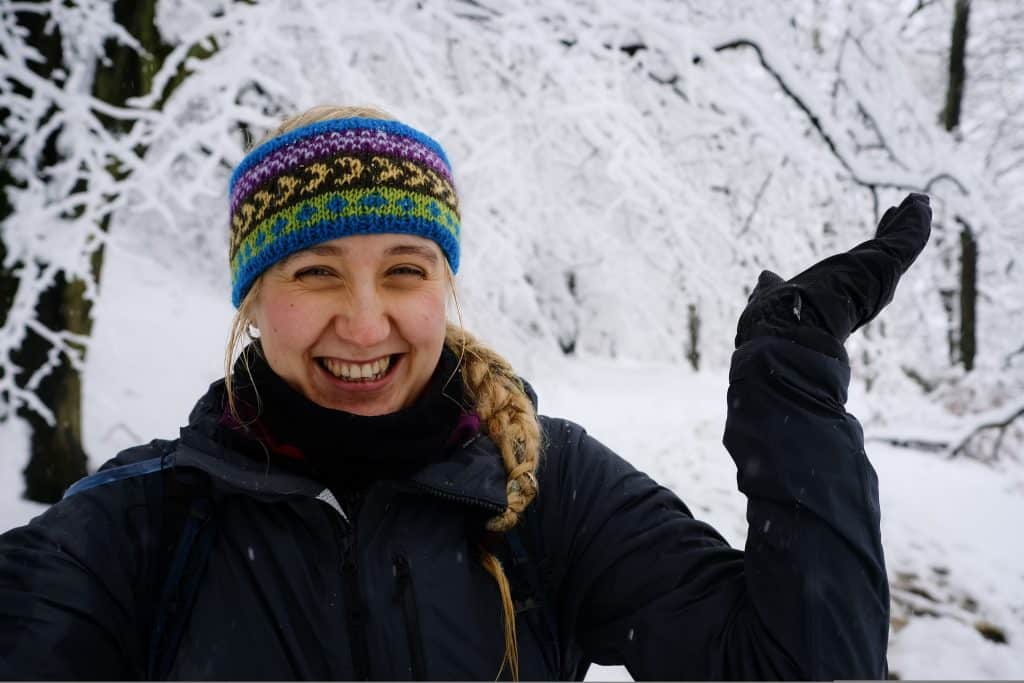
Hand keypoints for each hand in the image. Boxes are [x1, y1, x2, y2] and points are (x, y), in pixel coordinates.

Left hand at [735, 193, 931, 359]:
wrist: (797, 328)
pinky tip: (922, 205)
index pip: (864, 261)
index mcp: (844, 288)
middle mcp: (866, 284)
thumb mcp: (776, 291)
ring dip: (911, 221)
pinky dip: (916, 223)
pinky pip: (908, 240)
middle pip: (887, 249)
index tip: (881, 225)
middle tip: (910, 207)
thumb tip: (764, 276)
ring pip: (901, 243)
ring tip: (920, 201)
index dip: (874, 244)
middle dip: (897, 228)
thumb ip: (771, 285)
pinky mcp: (888, 266)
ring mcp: (880, 276)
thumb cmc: (785, 317)